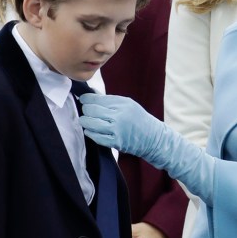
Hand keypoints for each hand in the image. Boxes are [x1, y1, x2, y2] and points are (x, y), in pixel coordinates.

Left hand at [81, 94, 215, 202]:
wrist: (153, 138)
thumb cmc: (140, 120)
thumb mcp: (128, 105)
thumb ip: (111, 101)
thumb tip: (92, 95)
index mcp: (123, 103)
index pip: (97, 99)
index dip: (86, 99)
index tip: (83, 100)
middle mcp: (119, 115)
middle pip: (92, 110)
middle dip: (85, 110)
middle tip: (84, 111)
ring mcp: (117, 129)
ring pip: (90, 123)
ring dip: (85, 121)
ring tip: (85, 121)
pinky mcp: (116, 142)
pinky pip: (96, 137)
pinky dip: (90, 133)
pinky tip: (90, 131)